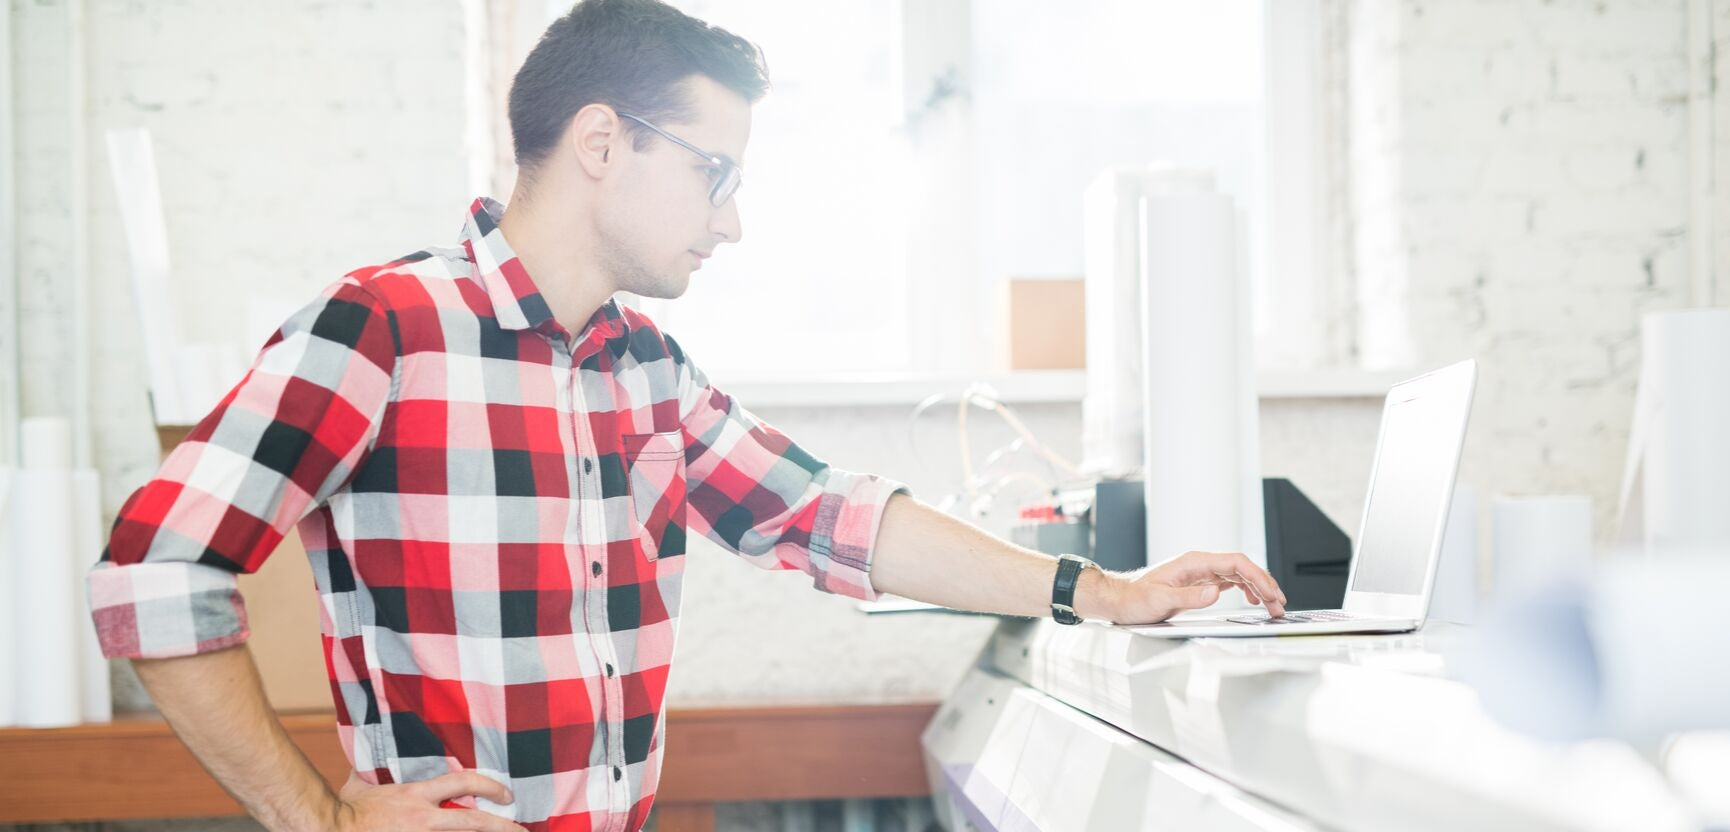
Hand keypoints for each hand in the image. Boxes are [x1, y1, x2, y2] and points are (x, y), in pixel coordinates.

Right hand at [330, 769, 527, 831]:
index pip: (463, 783)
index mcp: (416, 797)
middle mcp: (423, 820)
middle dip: (504, 827)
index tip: (507, 794)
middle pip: (474, 822)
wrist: (331, 830)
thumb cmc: (345, 811)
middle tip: (523, 830)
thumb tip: (370, 753)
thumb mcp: (361, 784)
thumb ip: (374, 770)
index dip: (490, 786)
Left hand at [1108, 550, 1287, 623]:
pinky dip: (1245, 590)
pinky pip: (1229, 582)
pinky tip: (1253, 600)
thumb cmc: (1135, 599)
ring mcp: (1199, 573)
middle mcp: (1199, 564)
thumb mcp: (1160, 601)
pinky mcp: (1198, 584)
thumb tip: (1216, 592)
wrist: (1119, 600)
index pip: (1235, 562)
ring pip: (1238, 575)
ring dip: (1258, 588)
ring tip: (1273, 606)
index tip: (1271, 593)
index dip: (1257, 576)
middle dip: (1264, 584)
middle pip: (1241, 567)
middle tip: (1280, 605)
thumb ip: (1189, 597)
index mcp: (1193, 562)